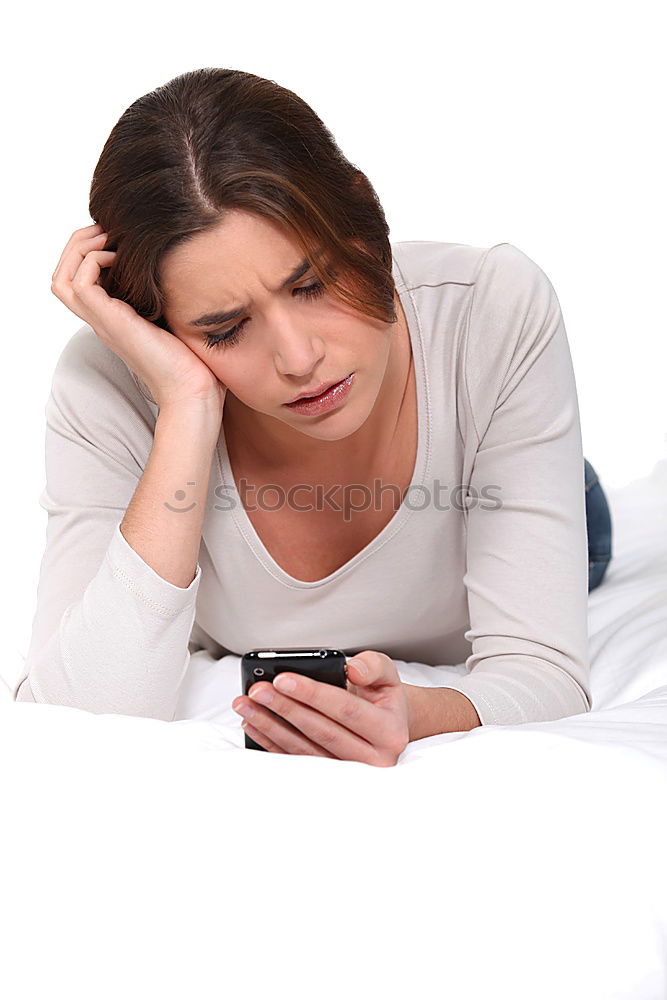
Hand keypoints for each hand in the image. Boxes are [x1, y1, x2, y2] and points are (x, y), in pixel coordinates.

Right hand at [51, 222, 226, 413]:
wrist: (194, 389)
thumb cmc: (194, 359)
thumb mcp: (176, 315)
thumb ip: (166, 293)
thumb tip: (180, 263)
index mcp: (113, 317)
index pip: (77, 280)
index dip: (87, 252)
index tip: (114, 235)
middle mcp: (102, 319)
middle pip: (61, 276)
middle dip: (78, 244)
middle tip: (104, 228)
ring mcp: (103, 321)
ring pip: (61, 279)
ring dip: (79, 249)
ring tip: (107, 237)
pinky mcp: (111, 322)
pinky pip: (80, 283)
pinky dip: (94, 261)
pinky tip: (121, 257)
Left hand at [232, 650, 410, 766]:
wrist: (387, 727)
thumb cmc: (380, 697)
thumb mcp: (386, 675)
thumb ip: (372, 666)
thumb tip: (352, 670)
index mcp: (390, 732)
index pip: (346, 710)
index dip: (313, 693)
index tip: (282, 679)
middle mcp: (374, 759)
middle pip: (321, 731)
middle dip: (285, 708)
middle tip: (257, 690)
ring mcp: (350, 775)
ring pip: (304, 750)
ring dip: (271, 726)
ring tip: (246, 704)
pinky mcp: (329, 781)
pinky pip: (295, 761)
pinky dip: (271, 743)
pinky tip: (253, 723)